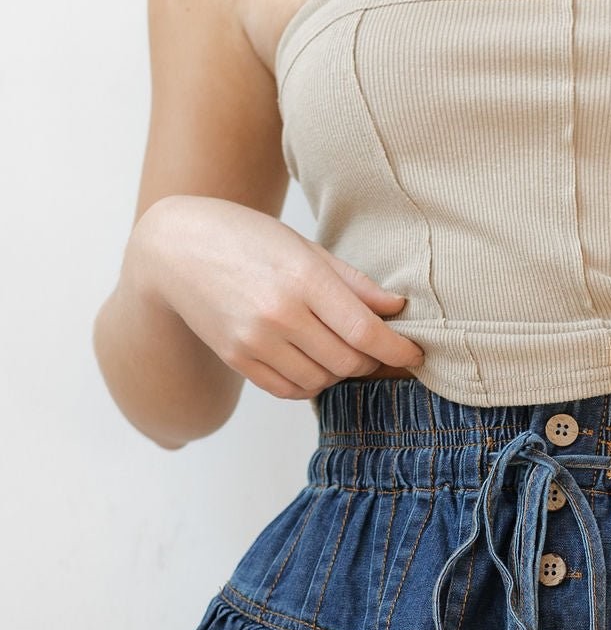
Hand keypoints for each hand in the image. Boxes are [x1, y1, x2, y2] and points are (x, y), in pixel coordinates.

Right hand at [133, 195, 425, 399]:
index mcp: (303, 279)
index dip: (397, 349)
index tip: (415, 353)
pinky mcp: (238, 359)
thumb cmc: (246, 239)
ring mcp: (256, 341)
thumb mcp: (303, 248)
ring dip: (340, 372)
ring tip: (340, 350)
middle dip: (371, 360)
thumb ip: (352, 283)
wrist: (175, 249)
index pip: (365, 331)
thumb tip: (396, 309)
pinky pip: (289, 390)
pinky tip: (313, 363)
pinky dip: (310, 383)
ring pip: (322, 380)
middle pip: (348, 361)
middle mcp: (279, 315)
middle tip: (377, 348)